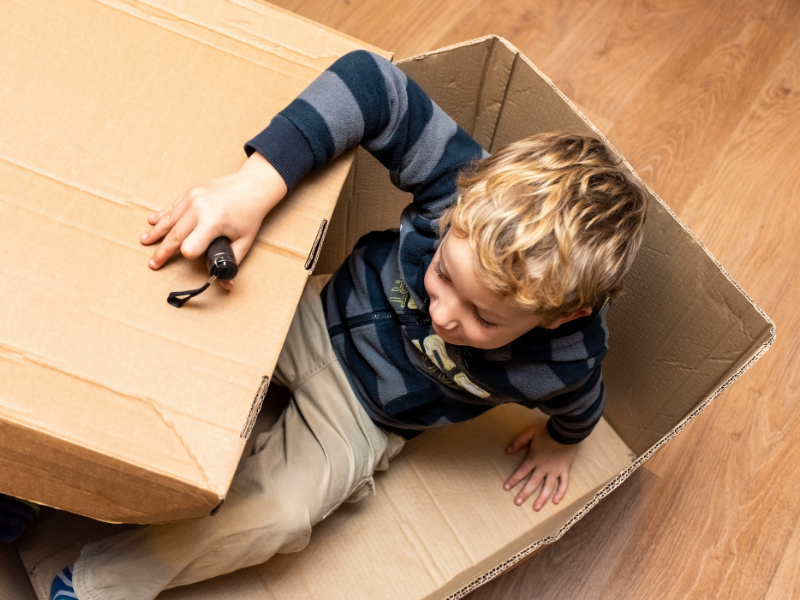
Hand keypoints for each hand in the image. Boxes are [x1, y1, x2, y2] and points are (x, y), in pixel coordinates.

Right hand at [141, 152, 286, 288]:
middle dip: (163, 251)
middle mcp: (198, 209)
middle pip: (175, 235)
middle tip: (153, 264)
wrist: (252, 185)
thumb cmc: (249, 214)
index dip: (188, 254)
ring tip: (144, 242)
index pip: (190, 246)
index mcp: (212, 222)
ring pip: (169, 220)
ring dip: (156, 232)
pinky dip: (162, 216)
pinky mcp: (190, 192)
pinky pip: (172, 207)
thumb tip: (227, 284)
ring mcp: (192, 198)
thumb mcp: (244, 241)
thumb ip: (233, 262)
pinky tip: (151, 221)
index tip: (186, 258)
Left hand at [503, 422, 578, 510]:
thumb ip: (518, 442)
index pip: (521, 471)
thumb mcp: (530, 433)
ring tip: (536, 508)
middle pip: (533, 482)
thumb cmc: (547, 431)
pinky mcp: (565, 470)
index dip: (513, 480)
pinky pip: (564, 484)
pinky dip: (561, 493)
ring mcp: (555, 470)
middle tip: (518, 503)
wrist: (566, 430)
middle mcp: (544, 467)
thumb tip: (507, 451)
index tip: (506, 488)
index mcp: (534, 458)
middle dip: (525, 493)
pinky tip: (556, 502)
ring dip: (542, 498)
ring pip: (548, 487)